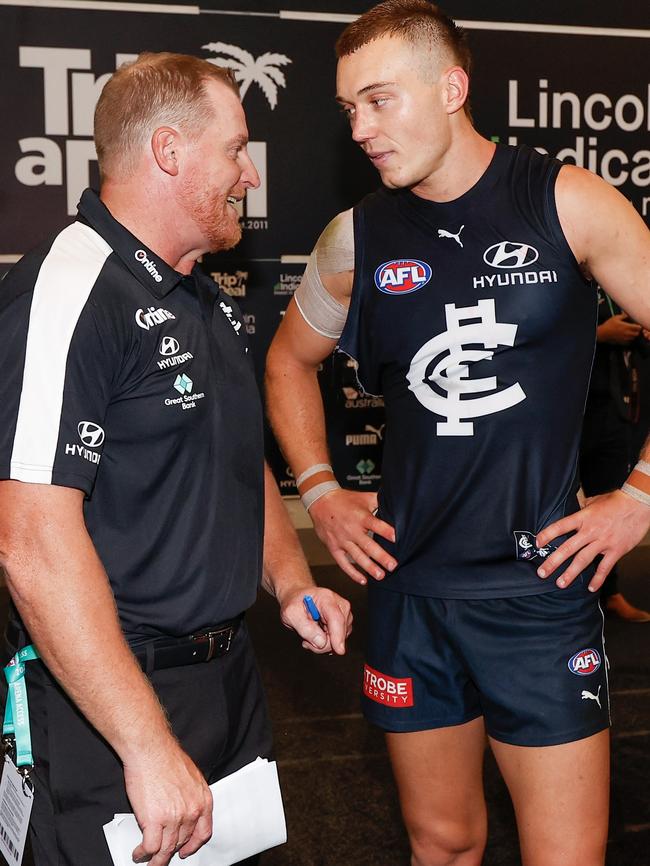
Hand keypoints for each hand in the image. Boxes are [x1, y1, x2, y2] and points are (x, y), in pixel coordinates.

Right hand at [125, 739, 212, 864]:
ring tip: (148, 859)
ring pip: (165, 850)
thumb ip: (190, 796)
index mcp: (202, 800)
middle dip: (171, 851)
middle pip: (181, 842)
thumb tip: (183, 808)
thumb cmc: (166, 757)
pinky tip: (139, 852)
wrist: (151, 749)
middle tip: (162, 855)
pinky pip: (150, 847)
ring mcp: (174, 818)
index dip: (193, 845)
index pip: (203, 833)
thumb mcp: (191, 776)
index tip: (186, 851)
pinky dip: (143, 853)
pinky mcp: (154, 821)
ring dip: (156, 859)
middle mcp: (191, 811)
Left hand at [280, 586, 352, 653]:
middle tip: (305, 640)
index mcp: (327, 598)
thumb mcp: (291, 613)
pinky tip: (316, 636)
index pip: (336, 618)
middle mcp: (339, 605)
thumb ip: (305, 628)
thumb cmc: (295, 603)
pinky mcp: (344, 624)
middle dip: (322, 644)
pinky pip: (338, 642)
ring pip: (339, 640)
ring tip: (309, 634)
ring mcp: (344, 615)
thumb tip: (321, 642)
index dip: (338, 635)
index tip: (339, 651)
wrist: (298, 599)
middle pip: (339, 633)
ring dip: (323, 644)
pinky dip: (326, 643)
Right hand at [309, 488, 396, 583]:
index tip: (396, 538)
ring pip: (357, 556)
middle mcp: (352, 530)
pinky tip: (362, 579)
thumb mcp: (363, 497)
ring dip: (369, 567)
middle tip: (392, 565)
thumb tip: (395, 502)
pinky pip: (343, 563)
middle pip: (368, 545)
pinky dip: (352, 573)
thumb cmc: (343, 500)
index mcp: (361, 517)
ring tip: (380, 575)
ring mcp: (342, 540)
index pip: (375, 524)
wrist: (320, 502)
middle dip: (381, 557)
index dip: (386, 531)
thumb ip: (379, 500)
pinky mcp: (334, 548)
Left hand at [535, 490, 649, 590]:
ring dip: (570, 573)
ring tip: (560, 583)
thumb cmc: (616, 501)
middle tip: (542, 573)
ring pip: (583, 560)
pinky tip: (591, 587)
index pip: (560, 527)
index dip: (547, 535)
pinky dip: (598, 578)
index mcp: (583, 517)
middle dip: (553, 562)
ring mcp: (603, 542)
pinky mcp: (616, 550)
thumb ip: (580, 508)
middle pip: (568, 548)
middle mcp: (591, 531)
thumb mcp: (593, 501)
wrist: (638, 504)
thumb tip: (570, 510)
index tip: (537, 544)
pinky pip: (605, 567)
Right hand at [597, 314, 641, 344]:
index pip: (638, 327)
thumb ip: (623, 316)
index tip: (636, 325)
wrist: (602, 334)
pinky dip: (629, 340)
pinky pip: (628, 342)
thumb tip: (627, 314)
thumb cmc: (608, 325)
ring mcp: (624, 338)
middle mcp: (626, 333)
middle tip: (634, 329)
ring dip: (633, 335)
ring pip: (633, 338)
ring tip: (630, 332)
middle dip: (636, 331)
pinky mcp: (621, 342)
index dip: (638, 326)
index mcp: (626, 326)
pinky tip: (625, 337)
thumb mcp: (615, 318)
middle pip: (637, 333)